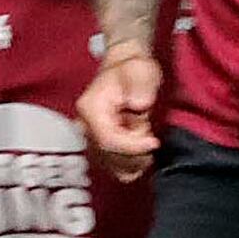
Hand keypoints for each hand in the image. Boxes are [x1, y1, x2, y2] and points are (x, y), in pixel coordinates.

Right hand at [75, 39, 158, 173]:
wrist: (125, 70)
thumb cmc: (133, 70)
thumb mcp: (141, 70)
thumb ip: (140, 86)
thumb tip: (138, 105)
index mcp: (90, 108)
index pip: (108, 140)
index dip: (133, 147)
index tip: (154, 142)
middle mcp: (84, 126)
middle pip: (109, 156)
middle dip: (136, 151)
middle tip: (150, 133)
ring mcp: (89, 138)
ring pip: (112, 166)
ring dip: (135, 159)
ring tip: (145, 136)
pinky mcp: (98, 147)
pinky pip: (114, 167)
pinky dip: (131, 163)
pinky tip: (140, 148)